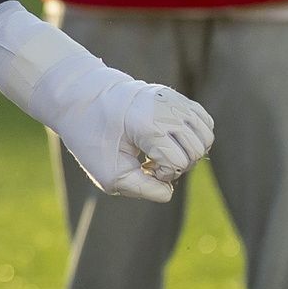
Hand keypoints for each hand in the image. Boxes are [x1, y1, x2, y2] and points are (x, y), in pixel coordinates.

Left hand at [49, 69, 214, 201]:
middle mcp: (167, 109)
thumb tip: (169, 191)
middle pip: (198, 150)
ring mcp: (174, 100)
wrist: (80, 100)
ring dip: (188, 151)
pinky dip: (194, 137)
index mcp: (149, 125)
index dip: (164, 173)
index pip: (180, 161)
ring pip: (207, 136)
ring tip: (160, 151)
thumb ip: (142, 189)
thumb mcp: (109, 173)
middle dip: (179, 164)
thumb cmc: (92, 138)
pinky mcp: (177, 97)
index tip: (143, 167)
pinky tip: (167, 140)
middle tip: (150, 162)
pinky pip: (205, 122)